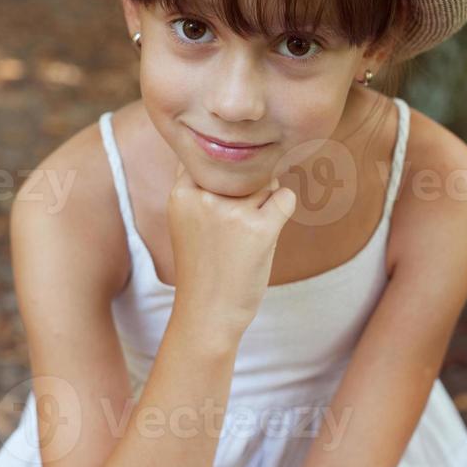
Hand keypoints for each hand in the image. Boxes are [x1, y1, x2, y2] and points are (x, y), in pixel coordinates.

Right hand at [167, 162, 295, 337]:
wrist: (208, 313)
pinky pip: (286, 198)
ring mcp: (232, 213)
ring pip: (266, 180)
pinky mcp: (260, 229)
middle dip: (249, 185)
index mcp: (181, 194)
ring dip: (266, 199)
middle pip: (242, 167)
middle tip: (239, 220)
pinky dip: (284, 209)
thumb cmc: (203, 264)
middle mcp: (204, 198)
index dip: (225, 169)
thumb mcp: (187, 220)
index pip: (210, 156)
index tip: (228, 190)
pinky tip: (268, 230)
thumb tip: (242, 153)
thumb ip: (203, 187)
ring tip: (250, 230)